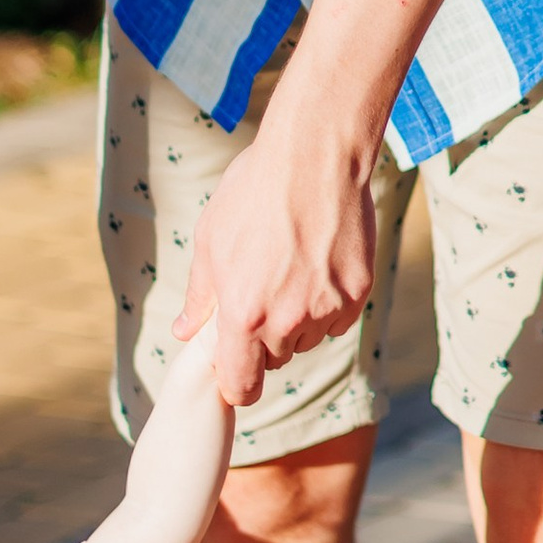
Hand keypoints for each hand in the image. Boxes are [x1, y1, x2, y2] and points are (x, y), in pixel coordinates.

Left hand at [177, 106, 377, 410]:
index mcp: (243, 316)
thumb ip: (200, 297)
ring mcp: (326, 309)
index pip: (241, 385)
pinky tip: (317, 266)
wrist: (313, 157)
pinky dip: (327, 305)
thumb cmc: (252, 194)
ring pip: (308, 340)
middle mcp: (287, 322)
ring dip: (297, 323)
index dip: (236, 381)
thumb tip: (185, 331)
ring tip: (290, 271)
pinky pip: (338, 320)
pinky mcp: (357, 293)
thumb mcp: (210, 242)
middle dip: (265, 340)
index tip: (236, 366)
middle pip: (276, 361)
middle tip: (262, 293)